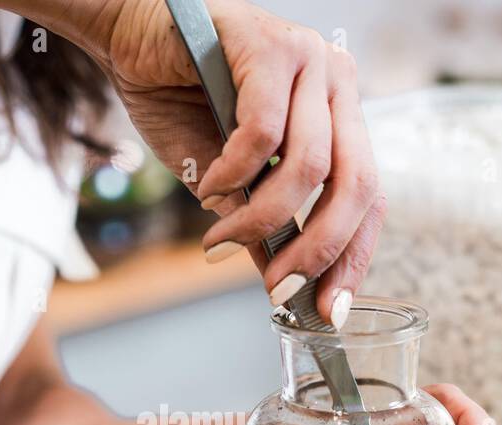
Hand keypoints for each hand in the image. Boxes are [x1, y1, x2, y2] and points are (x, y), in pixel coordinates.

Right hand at [103, 0, 384, 326]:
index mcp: (340, 114)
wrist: (131, 37)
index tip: (331, 310)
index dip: (354, 257)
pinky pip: (263, 133)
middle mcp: (337, 83)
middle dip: (319, 250)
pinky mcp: (270, 45)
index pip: (370, 195)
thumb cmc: (179, 99)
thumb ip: (262, 221)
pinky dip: (234, 174)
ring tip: (220, 241)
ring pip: (309, 166)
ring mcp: (310, 59)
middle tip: (279, 288)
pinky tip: (209, 187)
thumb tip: (284, 285)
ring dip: (260, 220)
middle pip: (357, 185)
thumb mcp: (229, 179)